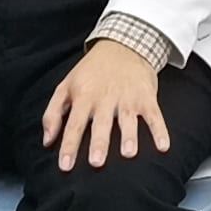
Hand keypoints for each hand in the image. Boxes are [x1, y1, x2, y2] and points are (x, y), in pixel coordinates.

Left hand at [41, 36, 174, 170]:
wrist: (124, 44)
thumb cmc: (91, 72)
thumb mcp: (66, 85)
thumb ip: (53, 113)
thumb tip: (47, 141)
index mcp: (83, 96)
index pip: (74, 124)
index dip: (69, 146)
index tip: (65, 166)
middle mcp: (105, 98)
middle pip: (101, 124)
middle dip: (99, 143)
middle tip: (96, 162)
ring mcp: (127, 98)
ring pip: (128, 119)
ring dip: (129, 136)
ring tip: (129, 153)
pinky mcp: (146, 97)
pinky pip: (155, 115)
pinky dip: (160, 130)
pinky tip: (163, 146)